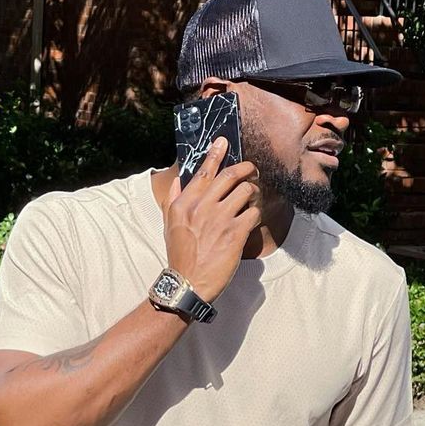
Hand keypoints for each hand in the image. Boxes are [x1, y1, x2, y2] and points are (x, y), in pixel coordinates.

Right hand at [163, 137, 260, 303]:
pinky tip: (252, 219)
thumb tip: (178, 180)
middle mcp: (202, 208)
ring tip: (253, 198)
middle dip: (245, 169)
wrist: (189, 283)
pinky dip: (255, 214)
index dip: (216, 154)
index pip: (204, 172)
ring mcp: (220, 220)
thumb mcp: (169, 225)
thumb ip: (173, 200)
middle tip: (252, 170)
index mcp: (184, 204)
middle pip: (230, 176)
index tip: (223, 142)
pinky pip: (253, 214)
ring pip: (245, 192)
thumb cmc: (180, 256)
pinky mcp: (235, 234)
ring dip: (252, 192)